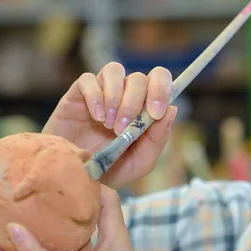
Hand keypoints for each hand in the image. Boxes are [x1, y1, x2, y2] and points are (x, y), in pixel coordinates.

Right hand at [42, 62, 177, 188]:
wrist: (78, 179)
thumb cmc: (112, 170)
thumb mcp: (141, 161)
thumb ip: (158, 138)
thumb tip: (172, 109)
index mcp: (145, 108)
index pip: (160, 80)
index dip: (161, 90)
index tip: (155, 113)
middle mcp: (125, 95)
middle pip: (138, 77)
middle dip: (135, 102)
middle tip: (123, 128)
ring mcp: (102, 92)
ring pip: (115, 71)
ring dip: (116, 98)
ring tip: (109, 125)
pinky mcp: (78, 94)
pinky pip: (88, 79)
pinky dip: (95, 96)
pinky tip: (96, 117)